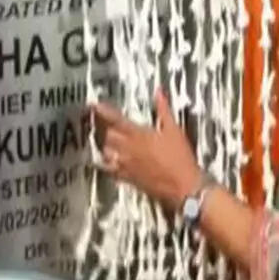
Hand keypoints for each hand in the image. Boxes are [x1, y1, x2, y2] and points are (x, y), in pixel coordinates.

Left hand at [92, 90, 202, 211]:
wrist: (183, 186)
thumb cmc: (180, 158)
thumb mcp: (174, 129)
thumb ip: (164, 110)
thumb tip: (159, 93)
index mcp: (139, 135)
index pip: (116, 119)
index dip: (104, 111)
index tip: (95, 105)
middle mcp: (129, 150)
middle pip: (108, 136)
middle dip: (107, 129)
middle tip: (108, 125)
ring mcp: (126, 165)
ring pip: (106, 153)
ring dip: (107, 146)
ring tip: (111, 142)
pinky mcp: (128, 179)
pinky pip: (111, 171)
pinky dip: (109, 165)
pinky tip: (112, 163)